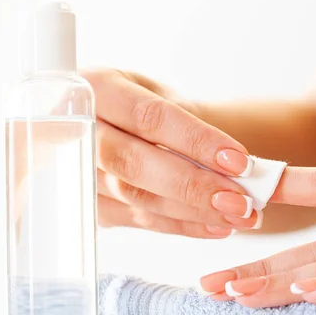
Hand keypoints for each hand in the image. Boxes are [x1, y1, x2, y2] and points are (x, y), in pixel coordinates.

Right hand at [84, 70, 261, 237]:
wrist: (106, 121)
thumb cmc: (137, 104)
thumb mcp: (155, 93)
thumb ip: (187, 122)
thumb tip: (240, 163)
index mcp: (94, 88)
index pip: (149, 117)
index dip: (196, 140)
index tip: (239, 161)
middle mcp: (74, 129)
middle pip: (135, 164)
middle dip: (193, 185)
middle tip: (241, 201)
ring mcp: (75, 171)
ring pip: (135, 197)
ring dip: (193, 211)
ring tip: (238, 215)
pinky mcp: (87, 203)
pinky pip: (136, 220)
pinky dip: (180, 225)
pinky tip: (215, 226)